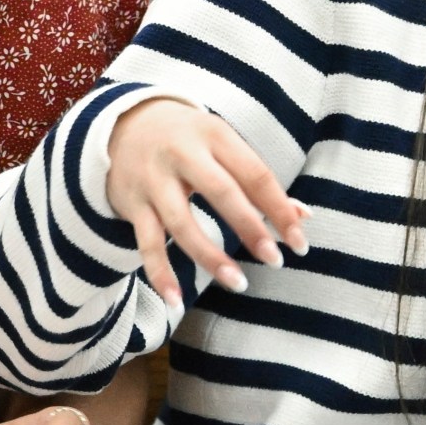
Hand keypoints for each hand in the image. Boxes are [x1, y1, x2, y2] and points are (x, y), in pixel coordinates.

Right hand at [104, 99, 305, 307]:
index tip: (299, 244)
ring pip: (182, 223)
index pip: (254, 174)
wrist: (121, 125)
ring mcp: (154, 180)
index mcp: (213, 135)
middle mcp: (182, 154)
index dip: (279, 210)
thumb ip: (259, 181)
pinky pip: (147, 244)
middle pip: (221, 192)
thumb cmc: (188, 140)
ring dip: (210, 257)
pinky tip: (176, 299)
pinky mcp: (132, 204)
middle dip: (251, 228)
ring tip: (238, 283)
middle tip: (275, 261)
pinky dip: (160, 273)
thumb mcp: (222, 146)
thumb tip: (304, 217)